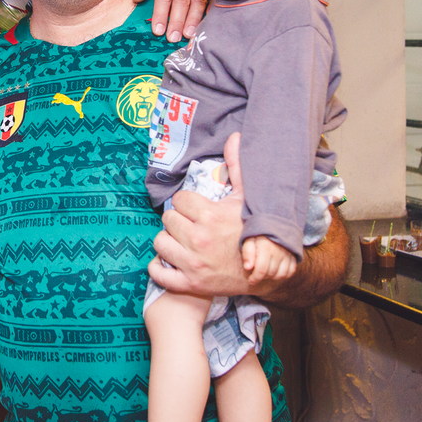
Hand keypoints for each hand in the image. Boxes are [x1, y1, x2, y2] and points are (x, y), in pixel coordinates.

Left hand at [131, 0, 206, 41]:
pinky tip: (203, 27)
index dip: (161, 14)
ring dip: (193, 20)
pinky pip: (211, 2)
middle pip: (182, 1)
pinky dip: (207, 14)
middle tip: (172, 38)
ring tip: (187, 35)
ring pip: (198, 2)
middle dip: (177, 21)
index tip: (158, 30)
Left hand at [149, 133, 250, 296]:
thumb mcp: (246, 200)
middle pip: (168, 220)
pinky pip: (158, 273)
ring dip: (168, 242)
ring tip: (182, 242)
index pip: (179, 200)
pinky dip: (160, 268)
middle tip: (189, 226)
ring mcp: (193, 264)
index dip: (186, 204)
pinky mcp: (189, 285)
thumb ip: (237, 167)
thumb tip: (234, 136)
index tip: (195, 209)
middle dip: (177, 221)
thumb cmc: (251, 233)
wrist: (263, 274)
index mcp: (211, 216)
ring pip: (159, 243)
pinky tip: (171, 261)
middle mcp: (199, 240)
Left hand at [242, 236, 296, 284]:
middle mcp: (278, 252)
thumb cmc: (259, 234)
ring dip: (272, 277)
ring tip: (266, 272)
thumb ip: (247, 253)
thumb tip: (247, 268)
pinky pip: (291, 272)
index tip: (251, 280)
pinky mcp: (294, 256)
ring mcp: (288, 254)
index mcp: (266, 247)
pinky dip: (283, 275)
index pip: (261, 270)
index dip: (255, 278)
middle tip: (257, 273)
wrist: (275, 222)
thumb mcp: (248, 239)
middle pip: (271, 273)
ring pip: (281, 275)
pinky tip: (276, 271)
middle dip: (262, 277)